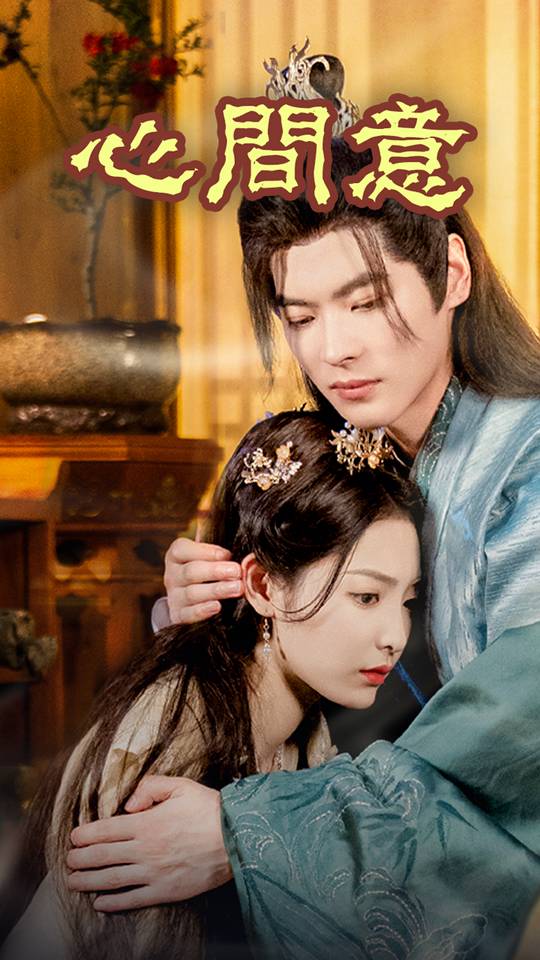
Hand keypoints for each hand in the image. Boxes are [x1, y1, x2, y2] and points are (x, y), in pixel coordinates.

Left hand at [67, 776, 231, 910]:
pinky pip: (132, 899)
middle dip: (80, 859)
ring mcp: (154, 873)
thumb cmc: (209, 809)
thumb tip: (128, 803)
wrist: (237, 838)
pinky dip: (113, 902)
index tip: (74, 838)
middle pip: (102, 856)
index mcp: (146, 822)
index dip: (85, 835)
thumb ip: (150, 788)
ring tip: (73, 881)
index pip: (105, 830)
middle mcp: (145, 849)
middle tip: (68, 861)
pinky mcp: (165, 891)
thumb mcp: (181, 786)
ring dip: (88, 881)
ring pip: (111, 879)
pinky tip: (100, 902)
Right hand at [164, 538, 242, 623]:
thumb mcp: (209, 558)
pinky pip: (187, 614)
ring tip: (237, 588)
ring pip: (191, 593)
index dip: (206, 551)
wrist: (193, 600)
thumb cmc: (207, 571)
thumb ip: (220, 554)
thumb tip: (244, 554)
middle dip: (216, 571)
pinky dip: (202, 611)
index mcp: (176, 556)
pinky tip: (217, 606)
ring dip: (216, 590)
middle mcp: (172, 575)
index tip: (228, 554)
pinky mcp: (177, 615)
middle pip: (190, 572)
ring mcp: (174, 596)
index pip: (182, 550)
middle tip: (237, 572)